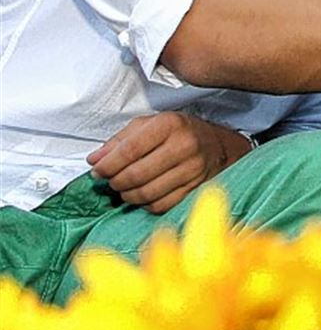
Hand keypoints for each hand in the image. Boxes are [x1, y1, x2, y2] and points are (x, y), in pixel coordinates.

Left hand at [86, 112, 252, 214]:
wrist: (217, 145)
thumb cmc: (178, 133)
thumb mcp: (149, 125)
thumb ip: (119, 141)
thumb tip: (95, 160)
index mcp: (170, 124)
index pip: (129, 150)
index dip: (107, 165)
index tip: (98, 170)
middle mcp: (184, 145)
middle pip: (136, 174)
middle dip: (116, 182)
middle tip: (111, 180)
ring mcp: (193, 169)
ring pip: (146, 193)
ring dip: (128, 195)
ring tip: (125, 188)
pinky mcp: (196, 188)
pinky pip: (161, 205)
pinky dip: (146, 204)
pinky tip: (144, 194)